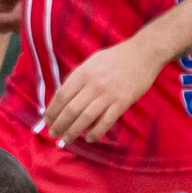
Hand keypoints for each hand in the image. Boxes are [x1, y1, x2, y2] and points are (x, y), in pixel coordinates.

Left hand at [43, 36, 167, 143]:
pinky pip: (106, 122)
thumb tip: (63, 96)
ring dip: (73, 131)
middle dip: (59, 124)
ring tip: (66, 139)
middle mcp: (93, 85)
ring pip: (85, 118)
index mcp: (82, 73)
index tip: (47, 120)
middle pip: (70, 110)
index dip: (52, 110)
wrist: (143, 53)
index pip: (61, 96)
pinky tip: (89, 138)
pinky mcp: (122, 102)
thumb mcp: (91, 62)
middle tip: (54, 133)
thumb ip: (77, 78)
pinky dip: (96, 133)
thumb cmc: (115, 57)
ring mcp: (108, 95)